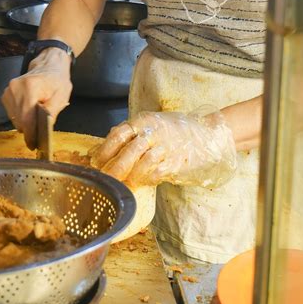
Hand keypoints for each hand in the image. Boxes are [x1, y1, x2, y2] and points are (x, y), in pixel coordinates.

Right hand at [1, 48, 71, 149]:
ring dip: (26, 122)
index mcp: (30, 87)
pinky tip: (30, 111)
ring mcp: (8, 91)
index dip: (30, 134)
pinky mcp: (5, 95)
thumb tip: (42, 129)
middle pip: (19, 120)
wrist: (48, 66)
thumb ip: (51, 113)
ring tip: (37, 115)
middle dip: (30, 129)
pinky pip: (12, 114)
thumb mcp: (61, 96)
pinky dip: (21, 117)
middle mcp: (15, 88)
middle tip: (40, 131)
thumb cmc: (57, 80)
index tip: (33, 145)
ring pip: (15, 119)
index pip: (26, 118)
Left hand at [91, 110, 236, 187]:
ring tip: (123, 183)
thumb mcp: (151, 125)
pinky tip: (142, 182)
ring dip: (130, 176)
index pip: (118, 134)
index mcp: (144, 120)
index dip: (104, 150)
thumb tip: (99, 149)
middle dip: (113, 168)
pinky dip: (147, 179)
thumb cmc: (174, 132)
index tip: (95, 163)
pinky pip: (157, 172)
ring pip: (141, 163)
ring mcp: (167, 146)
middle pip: (127, 150)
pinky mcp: (177, 160)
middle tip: (105, 179)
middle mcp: (154, 131)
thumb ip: (129, 134)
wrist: (207, 135)